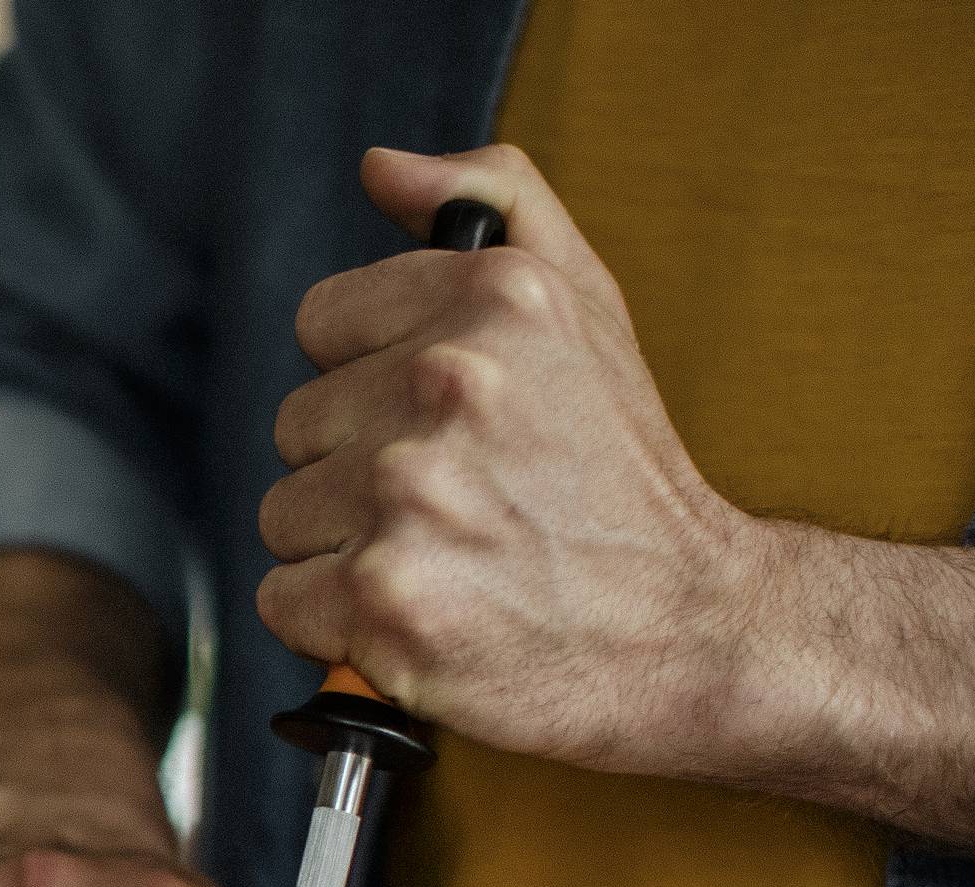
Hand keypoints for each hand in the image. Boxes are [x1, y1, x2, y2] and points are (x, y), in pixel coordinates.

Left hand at [256, 144, 974, 860]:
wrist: (691, 630)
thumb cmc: (621, 474)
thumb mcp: (587, 306)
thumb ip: (494, 204)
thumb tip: (382, 169)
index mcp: (491, 302)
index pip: (322, 324)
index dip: (372, 380)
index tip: (439, 422)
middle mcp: (448, 387)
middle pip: (298, 424)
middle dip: (357, 468)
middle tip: (456, 504)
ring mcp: (411, 499)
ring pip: (285, 514)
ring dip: (344, 548)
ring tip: (444, 560)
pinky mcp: (384, 604)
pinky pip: (284, 599)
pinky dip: (335, 625)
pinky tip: (418, 616)